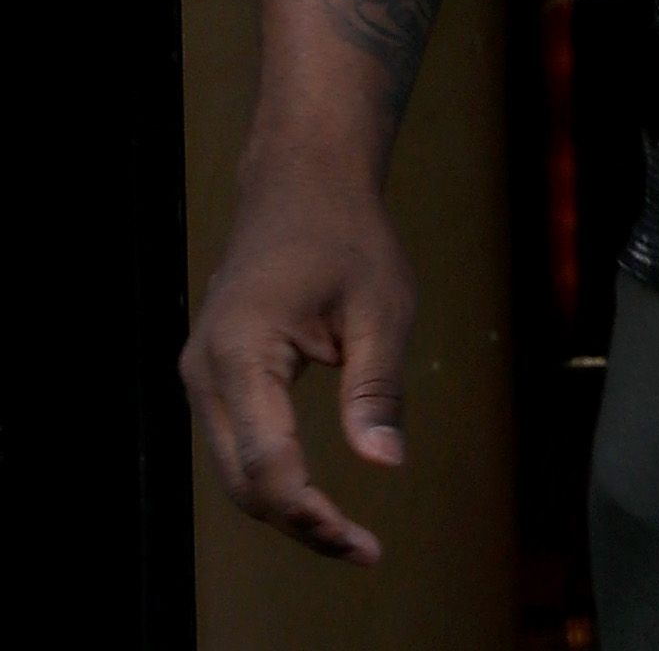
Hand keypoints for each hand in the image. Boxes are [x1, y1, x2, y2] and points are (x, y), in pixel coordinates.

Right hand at [180, 165, 415, 565]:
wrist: (300, 181)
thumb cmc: (346, 234)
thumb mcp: (381, 306)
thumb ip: (377, 387)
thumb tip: (385, 465)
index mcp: (241, 350)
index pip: (266, 463)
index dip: (312, 516)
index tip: (364, 546)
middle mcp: (205, 369)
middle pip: (243, 481)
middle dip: (301, 523)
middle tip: (364, 550)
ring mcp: (200, 373)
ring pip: (234, 472)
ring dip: (285, 508)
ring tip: (347, 535)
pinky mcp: (212, 375)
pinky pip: (235, 445)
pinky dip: (272, 478)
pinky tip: (317, 496)